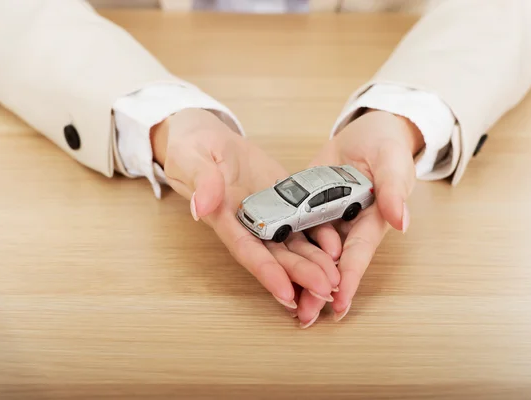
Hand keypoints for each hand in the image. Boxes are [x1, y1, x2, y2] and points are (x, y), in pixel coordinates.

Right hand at [151, 108, 340, 311]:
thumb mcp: (191, 159)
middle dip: (301, 275)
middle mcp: (248, 222)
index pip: (246, 250)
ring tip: (336, 279)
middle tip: (326, 291)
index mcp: (223, 217)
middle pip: (276, 255)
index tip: (286, 294)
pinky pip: (305, 220)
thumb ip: (201, 181)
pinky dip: (321, 234)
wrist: (207, 138)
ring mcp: (268, 212)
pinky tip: (339, 247)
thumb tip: (200, 208)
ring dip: (315, 263)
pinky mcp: (283, 198)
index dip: (266, 273)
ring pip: (294, 244)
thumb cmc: (191, 148)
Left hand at [297, 110, 424, 326]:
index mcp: (371, 221)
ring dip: (299, 274)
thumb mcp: (393, 163)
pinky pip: (293, 225)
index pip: (358, 255)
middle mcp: (347, 226)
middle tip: (303, 316)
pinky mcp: (307, 204)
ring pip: (310, 251)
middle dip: (318, 289)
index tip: (338, 306)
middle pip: (331, 263)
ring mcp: (325, 216)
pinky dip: (284, 244)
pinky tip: (268, 260)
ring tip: (285, 300)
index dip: (349, 280)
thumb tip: (401, 221)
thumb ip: (394, 190)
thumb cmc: (388, 148)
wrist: (367, 134)